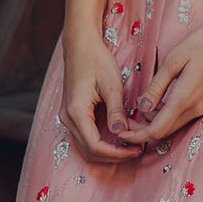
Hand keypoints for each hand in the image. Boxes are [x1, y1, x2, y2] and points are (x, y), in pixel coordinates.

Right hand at [60, 30, 142, 162]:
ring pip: (86, 147)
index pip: (95, 146)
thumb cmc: (96, 59)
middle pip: (89, 152)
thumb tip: (122, 133)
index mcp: (76, 111)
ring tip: (129, 145)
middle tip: (136, 150)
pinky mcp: (72, 114)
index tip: (136, 149)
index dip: (116, 153)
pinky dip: (101, 142)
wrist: (80, 45)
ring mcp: (67, 117)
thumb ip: (116, 110)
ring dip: (107, 151)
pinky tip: (118, 136)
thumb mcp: (111, 84)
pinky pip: (85, 137)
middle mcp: (67, 118)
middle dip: (113, 156)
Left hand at [118, 19, 202, 147]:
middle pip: (164, 132)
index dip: (136, 136)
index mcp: (183, 100)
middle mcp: (194, 109)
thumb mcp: (174, 60)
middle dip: (142, 133)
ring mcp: (201, 107)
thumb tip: (142, 109)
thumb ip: (157, 87)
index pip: (156, 130)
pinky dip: (165, 117)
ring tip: (135, 114)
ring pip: (173, 126)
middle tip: (123, 125)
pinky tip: (155, 105)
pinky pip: (181, 117)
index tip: (120, 134)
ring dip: (154, 124)